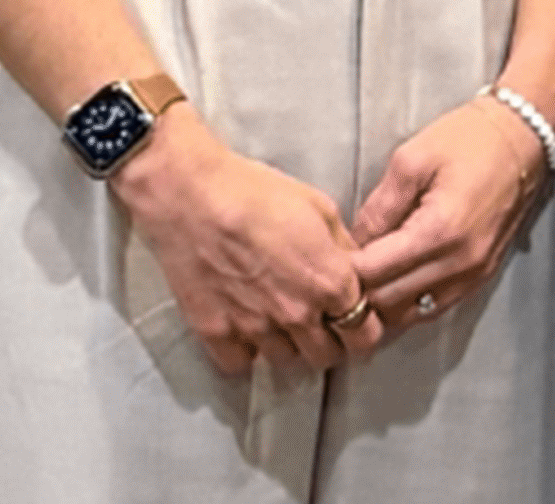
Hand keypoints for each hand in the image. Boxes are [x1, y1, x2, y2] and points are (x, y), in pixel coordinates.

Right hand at [113, 125, 377, 376]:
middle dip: (328, 341)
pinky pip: (240, 363)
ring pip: (286, 361)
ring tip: (276, 318)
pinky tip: (243, 325)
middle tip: (316, 321)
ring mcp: (255, 328)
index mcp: (331, 283)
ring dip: (287, 345)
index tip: (353, 319)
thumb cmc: (257, 192)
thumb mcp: (319, 209)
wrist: (190, 194)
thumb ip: (343, 251)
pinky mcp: (216, 333)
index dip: (363, 329)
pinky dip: (244, 350)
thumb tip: (355, 274)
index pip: (365, 336)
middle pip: (327, 357)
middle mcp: (298, 315)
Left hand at [348, 94, 554, 327]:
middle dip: (359, 293)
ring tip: (363, 281)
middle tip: (337, 273)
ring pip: (412, 314)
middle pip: (389, 302)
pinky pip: (435, 307)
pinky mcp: (481, 277)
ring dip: (383, 303)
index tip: (327, 257)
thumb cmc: (467, 140)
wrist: (522, 139)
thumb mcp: (411, 160)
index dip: (344, 270)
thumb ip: (379, 207)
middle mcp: (459, 264)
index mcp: (438, 232)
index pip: (373, 273)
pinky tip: (393, 284)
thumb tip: (354, 243)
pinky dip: (409, 302)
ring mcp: (473, 275)